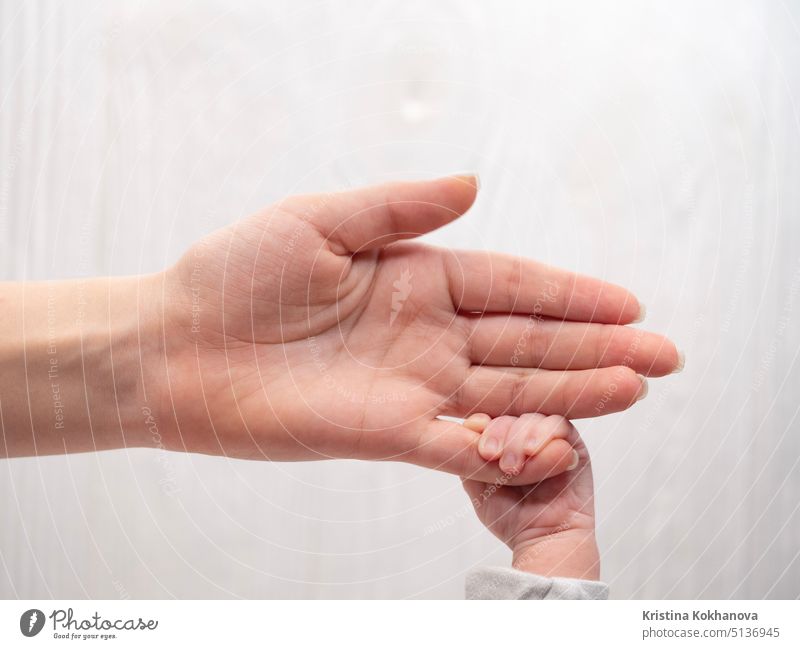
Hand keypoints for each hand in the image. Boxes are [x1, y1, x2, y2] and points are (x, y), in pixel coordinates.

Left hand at [152, 175, 680, 482]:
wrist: (176, 345)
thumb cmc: (236, 274)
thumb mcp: (319, 220)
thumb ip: (398, 208)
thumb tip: (471, 184)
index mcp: (416, 277)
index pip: (510, 286)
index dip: (571, 297)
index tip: (627, 305)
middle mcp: (424, 334)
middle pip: (525, 343)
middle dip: (594, 349)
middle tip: (661, 357)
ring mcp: (410, 386)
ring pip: (505, 393)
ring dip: (569, 394)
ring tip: (631, 391)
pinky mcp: (384, 433)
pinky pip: (457, 443)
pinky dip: (504, 446)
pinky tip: (556, 441)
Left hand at [463, 416, 598, 579]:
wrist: (541, 539)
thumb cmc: (509, 516)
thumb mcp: (477, 483)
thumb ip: (470, 454)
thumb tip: (470, 424)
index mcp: (502, 439)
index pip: (491, 415)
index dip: (482, 424)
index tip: (477, 441)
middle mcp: (525, 434)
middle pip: (511, 412)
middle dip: (499, 432)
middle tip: (492, 455)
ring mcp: (549, 438)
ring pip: (533, 417)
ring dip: (519, 436)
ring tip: (512, 464)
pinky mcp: (573, 445)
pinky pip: (561, 426)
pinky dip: (544, 435)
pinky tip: (532, 453)